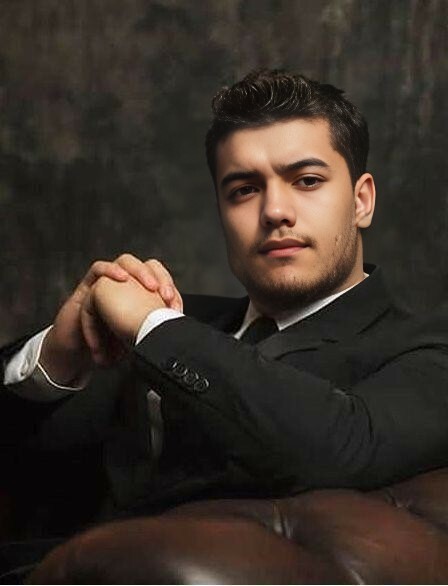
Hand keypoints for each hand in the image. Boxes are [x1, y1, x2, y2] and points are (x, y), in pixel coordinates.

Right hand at [40, 255, 182, 382]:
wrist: (77, 355)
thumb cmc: (107, 348)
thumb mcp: (135, 342)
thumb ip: (151, 333)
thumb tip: (175, 335)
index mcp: (140, 297)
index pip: (161, 281)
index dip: (172, 290)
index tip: (176, 308)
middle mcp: (125, 286)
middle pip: (147, 266)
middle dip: (160, 277)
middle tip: (165, 295)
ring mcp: (107, 283)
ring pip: (125, 262)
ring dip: (139, 272)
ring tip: (149, 287)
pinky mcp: (87, 285)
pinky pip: (97, 269)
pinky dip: (110, 271)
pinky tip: (121, 279)